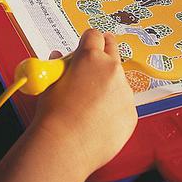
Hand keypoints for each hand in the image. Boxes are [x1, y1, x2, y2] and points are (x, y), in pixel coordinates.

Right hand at [32, 30, 136, 175]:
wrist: (66, 146)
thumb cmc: (54, 115)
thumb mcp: (50, 82)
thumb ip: (60, 67)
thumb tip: (59, 59)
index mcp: (90, 57)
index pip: (94, 35)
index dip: (90, 40)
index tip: (89, 44)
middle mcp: (111, 69)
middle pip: (113, 49)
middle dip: (104, 51)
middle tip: (95, 61)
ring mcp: (124, 91)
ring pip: (119, 80)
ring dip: (108, 85)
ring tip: (89, 103)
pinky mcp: (131, 112)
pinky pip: (123, 103)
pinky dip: (114, 108)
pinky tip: (97, 119)